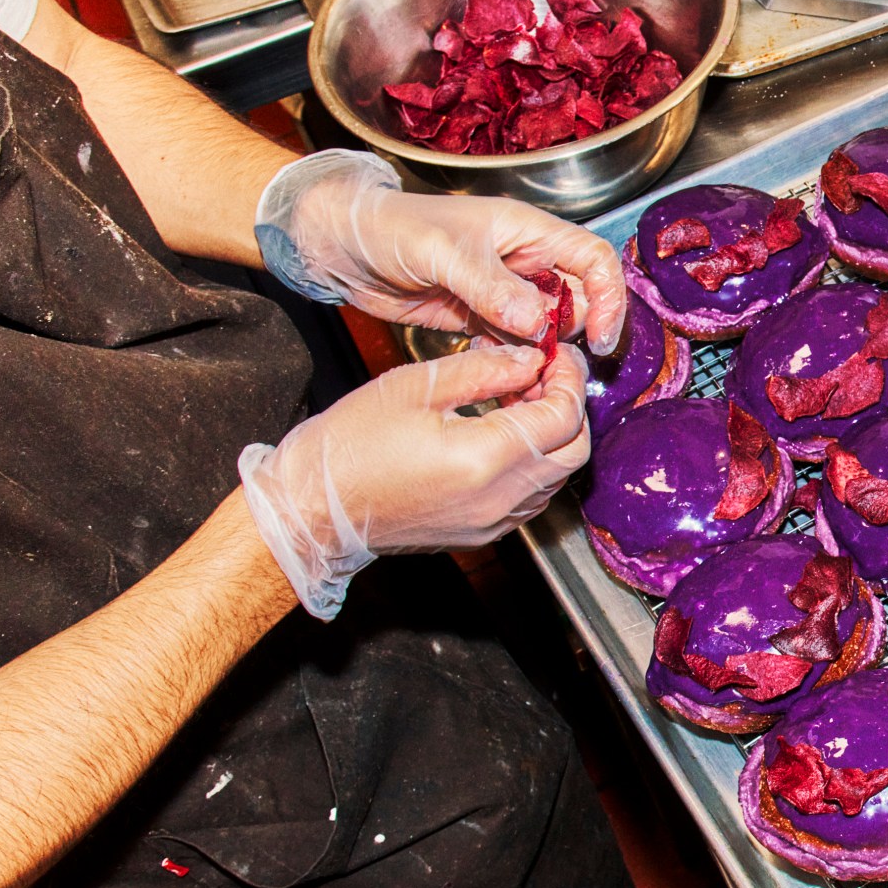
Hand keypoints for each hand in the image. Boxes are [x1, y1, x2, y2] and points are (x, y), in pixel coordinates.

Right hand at [237, 344, 590, 618]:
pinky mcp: (483, 533)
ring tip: (518, 398)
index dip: (568, 379)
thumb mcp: (417, 387)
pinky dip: (532, 463)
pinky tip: (503, 433)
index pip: (562, 417)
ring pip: (556, 477)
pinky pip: (531, 497)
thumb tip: (531, 358)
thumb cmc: (351, 444)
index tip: (558, 353)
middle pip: (574, 452)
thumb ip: (485, 370)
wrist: (314, 509)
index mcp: (487, 459)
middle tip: (546, 373)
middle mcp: (501, 499)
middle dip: (570, 407)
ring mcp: (494, 522)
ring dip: (551, 436)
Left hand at [255, 151, 625, 351]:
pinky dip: (516, 364)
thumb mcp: (443, 251)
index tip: (601, 336)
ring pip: (547, 327)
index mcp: (527, 232)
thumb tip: (538, 322)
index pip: (593, 258)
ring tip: (534, 379)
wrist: (342, 245)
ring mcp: (502, 292)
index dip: (608, 295)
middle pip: (578, 298)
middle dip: (578, 333)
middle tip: (561, 365)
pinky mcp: (480, 318)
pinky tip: (507, 380)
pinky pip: (514, 344)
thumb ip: (491, 286)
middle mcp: (523, 262)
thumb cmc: (391, 227)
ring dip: (546, 354)